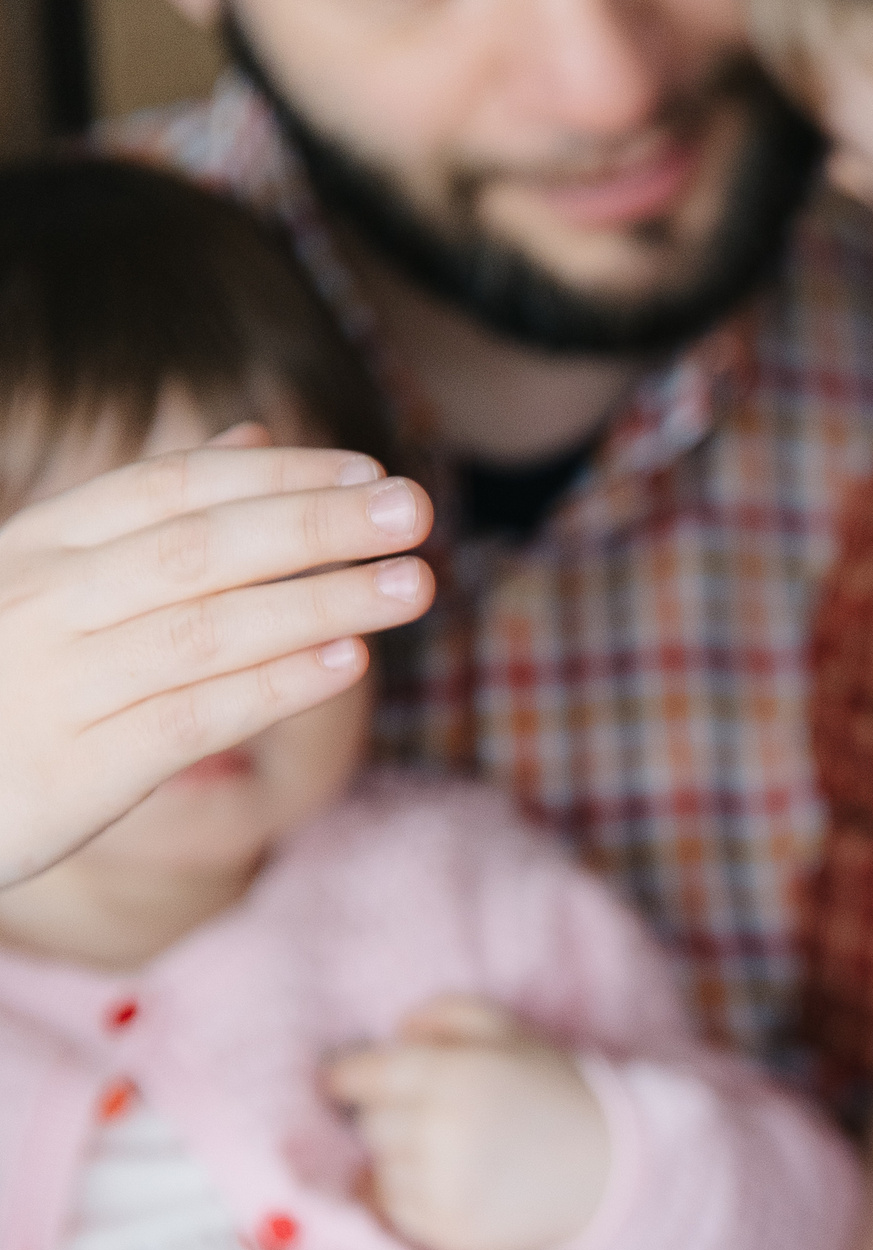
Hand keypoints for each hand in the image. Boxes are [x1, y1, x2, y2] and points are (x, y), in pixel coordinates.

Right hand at [0, 429, 433, 887]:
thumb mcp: (50, 576)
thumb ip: (148, 513)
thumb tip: (252, 436)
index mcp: (37, 547)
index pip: (169, 488)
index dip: (275, 474)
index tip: (368, 467)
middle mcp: (43, 603)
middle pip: (200, 547)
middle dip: (315, 522)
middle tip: (414, 508)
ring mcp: (57, 684)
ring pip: (208, 629)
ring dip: (319, 602)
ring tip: (412, 583)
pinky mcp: (78, 770)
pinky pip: (192, 718)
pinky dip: (273, 687)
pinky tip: (347, 663)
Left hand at [327, 994, 613, 1249]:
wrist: (614, 1168)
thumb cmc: (558, 1094)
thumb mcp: (513, 1032)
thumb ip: (448, 1014)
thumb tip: (397, 1030)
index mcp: (457, 1076)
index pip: (366, 1076)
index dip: (348, 1076)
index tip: (343, 1080)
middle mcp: (443, 1132)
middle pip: (371, 1124)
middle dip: (388, 1116)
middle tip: (424, 1115)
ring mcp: (444, 1188)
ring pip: (381, 1168)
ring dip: (401, 1158)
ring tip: (448, 1151)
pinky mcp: (450, 1232)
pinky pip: (398, 1210)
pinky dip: (413, 1196)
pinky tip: (453, 1182)